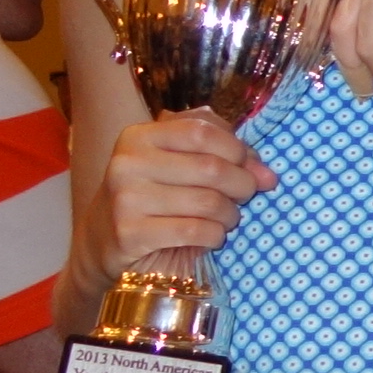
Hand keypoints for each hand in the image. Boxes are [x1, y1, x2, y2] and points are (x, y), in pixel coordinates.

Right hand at [91, 113, 272, 270]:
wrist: (105, 242)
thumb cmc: (154, 197)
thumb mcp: (179, 164)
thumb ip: (222, 154)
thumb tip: (267, 174)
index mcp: (139, 136)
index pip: (202, 130)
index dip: (236, 149)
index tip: (248, 166)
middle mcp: (128, 163)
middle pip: (211, 168)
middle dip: (242, 185)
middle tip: (244, 196)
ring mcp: (126, 199)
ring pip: (208, 202)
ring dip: (230, 214)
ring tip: (227, 218)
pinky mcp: (130, 234)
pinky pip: (196, 231)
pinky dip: (215, 235)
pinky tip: (211, 236)